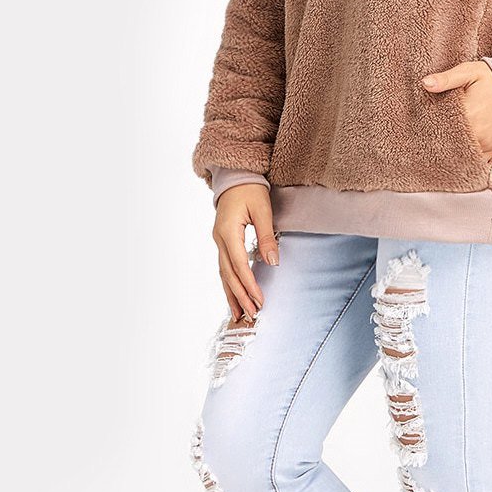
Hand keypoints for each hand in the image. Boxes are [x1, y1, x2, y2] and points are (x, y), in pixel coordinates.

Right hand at [213, 183, 278, 319]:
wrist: (235, 177)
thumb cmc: (250, 190)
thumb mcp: (263, 210)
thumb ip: (267, 236)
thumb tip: (272, 261)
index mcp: (229, 232)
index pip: (239, 265)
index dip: (249, 285)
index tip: (259, 300)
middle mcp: (219, 239)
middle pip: (229, 274)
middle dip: (240, 296)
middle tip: (252, 314)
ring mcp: (218, 241)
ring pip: (224, 274)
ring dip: (232, 294)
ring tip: (240, 314)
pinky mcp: (222, 242)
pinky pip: (224, 267)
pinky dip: (229, 284)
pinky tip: (234, 297)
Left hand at [421, 60, 491, 161]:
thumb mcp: (468, 72)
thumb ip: (447, 79)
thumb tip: (425, 83)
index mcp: (468, 113)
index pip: (441, 127)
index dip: (429, 129)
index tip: (423, 128)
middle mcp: (478, 132)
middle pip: (450, 145)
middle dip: (440, 143)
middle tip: (429, 140)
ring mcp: (487, 143)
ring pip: (463, 156)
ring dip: (453, 152)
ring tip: (442, 147)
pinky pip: (477, 161)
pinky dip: (467, 158)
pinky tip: (459, 152)